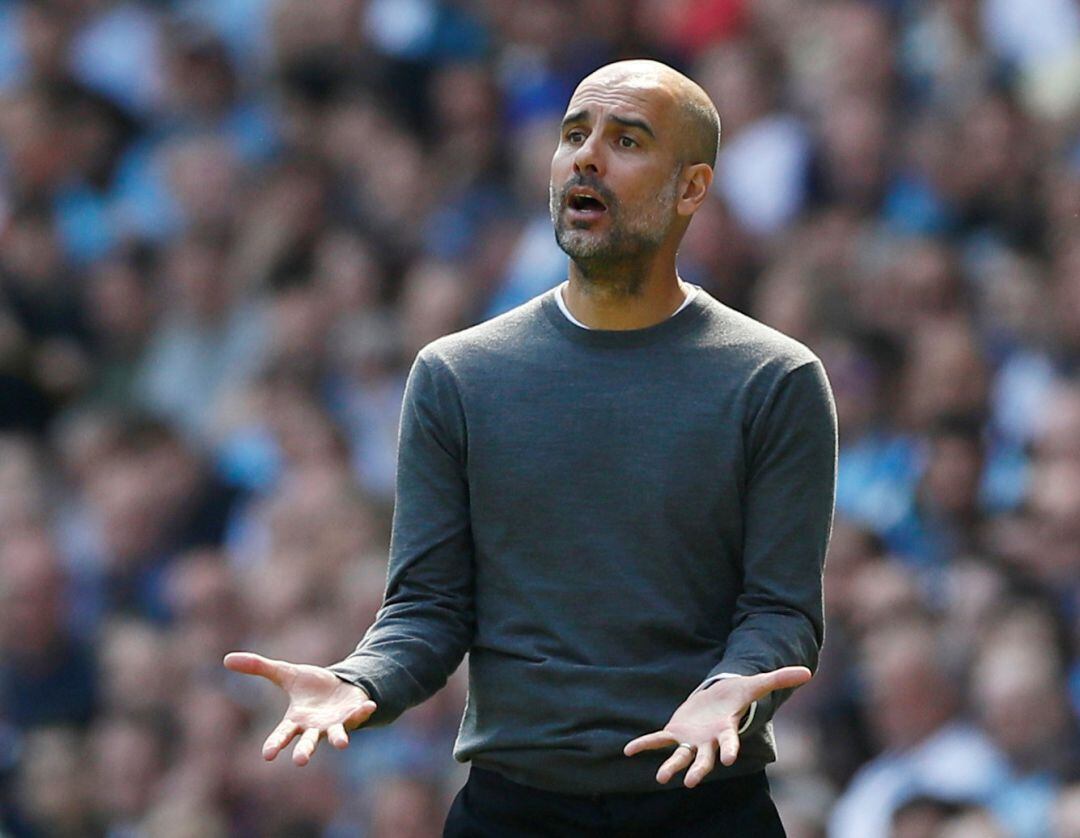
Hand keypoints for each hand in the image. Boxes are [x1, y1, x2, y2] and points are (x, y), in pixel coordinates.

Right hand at [223, 652, 376, 765]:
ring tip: (342, 744)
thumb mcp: (285, 673)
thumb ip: (258, 668)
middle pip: (307, 742)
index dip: (275, 744)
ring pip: (335, 736)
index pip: (282, 734)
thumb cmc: (311, 686)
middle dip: (305, 751)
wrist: (339, 687)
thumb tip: (226, 659)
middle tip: (301, 761)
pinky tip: (370, 706)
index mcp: (296, 720)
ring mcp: (335, 724)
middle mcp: (314, 728)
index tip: (267, 755)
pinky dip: (363, 712)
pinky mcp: (353, 716)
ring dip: (339, 739)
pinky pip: (358, 716)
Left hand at [623, 666, 810, 787]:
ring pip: (680, 756)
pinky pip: (658, 740)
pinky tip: (628, 750)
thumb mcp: (755, 684)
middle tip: (690, 782)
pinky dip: (644, 744)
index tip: (728, 761)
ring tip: (661, 778)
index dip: (729, 749)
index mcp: (726, 730)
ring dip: (671, 766)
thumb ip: (779, 679)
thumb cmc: (737, 695)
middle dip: (698, 769)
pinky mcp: (675, 733)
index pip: (729, 742)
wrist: (717, 699)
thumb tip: (808, 672)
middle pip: (704, 759)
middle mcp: (708, 741)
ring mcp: (691, 740)